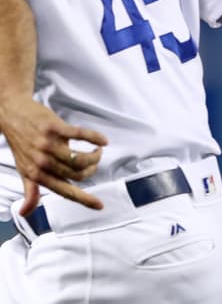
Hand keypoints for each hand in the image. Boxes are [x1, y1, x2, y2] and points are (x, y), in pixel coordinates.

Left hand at [1, 98, 108, 214]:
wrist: (12, 116)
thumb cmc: (20, 143)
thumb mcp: (24, 170)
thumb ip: (30, 191)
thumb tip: (26, 213)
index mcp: (37, 175)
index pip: (65, 191)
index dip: (84, 200)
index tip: (99, 205)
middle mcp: (42, 162)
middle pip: (79, 173)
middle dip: (92, 170)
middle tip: (94, 162)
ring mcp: (49, 144)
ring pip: (81, 158)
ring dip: (95, 156)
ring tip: (97, 151)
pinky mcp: (55, 128)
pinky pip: (81, 135)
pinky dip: (96, 138)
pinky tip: (103, 141)